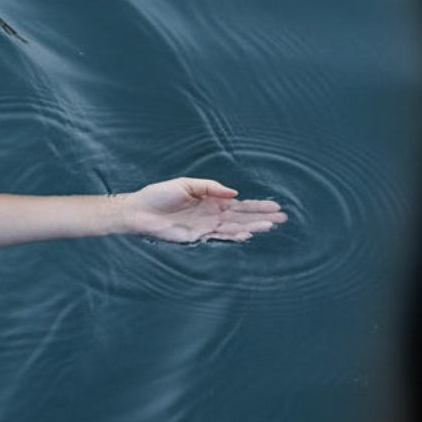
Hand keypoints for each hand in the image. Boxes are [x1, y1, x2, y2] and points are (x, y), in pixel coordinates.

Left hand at [123, 178, 285, 242]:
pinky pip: (219, 237)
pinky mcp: (197, 236)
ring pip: (234, 227)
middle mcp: (212, 214)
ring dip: (253, 226)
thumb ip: (210, 188)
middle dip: (262, 216)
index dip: (257, 205)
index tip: (276, 206)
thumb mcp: (186, 184)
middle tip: (283, 218)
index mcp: (211, 200)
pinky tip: (247, 234)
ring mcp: (206, 226)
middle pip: (242, 216)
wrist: (139, 212)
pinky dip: (233, 236)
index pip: (239, 204)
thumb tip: (234, 193)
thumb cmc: (158, 195)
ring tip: (270, 226)